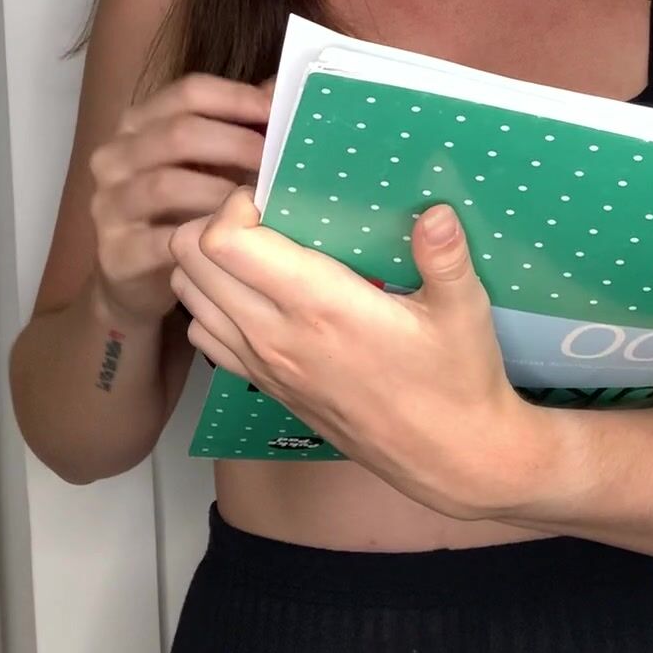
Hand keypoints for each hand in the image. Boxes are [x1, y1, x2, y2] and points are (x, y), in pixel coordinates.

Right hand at [87, 71, 274, 323]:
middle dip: (237, 144)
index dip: (238, 98)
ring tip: (261, 202)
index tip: (280, 112)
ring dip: (222, 193)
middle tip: (281, 162)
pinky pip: (161, 242)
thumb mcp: (211, 163)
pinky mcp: (115, 253)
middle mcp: (115, 157)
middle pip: (178, 133)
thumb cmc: (182, 211)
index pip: (188, 92)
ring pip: (167, 185)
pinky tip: (236, 243)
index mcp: (139, 123)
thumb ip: (241, 126)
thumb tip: (284, 90)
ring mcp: (109, 205)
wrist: (133, 279)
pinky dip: (202, 239)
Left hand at [168, 190, 533, 517]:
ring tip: (256, 245)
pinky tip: (256, 291)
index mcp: (318, 306)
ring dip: (207, 260)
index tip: (274, 195)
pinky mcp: (265, 385)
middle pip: (191, 260)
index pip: (224, 242)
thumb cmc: (456, 381)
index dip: (236, 204)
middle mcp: (276, 335)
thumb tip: (435, 209)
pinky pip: (204, 333)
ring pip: (188, 295)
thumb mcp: (463, 312)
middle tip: (262, 212)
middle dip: (213, 220)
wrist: (448, 457)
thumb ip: (446, 256)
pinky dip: (211, 302)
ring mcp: (263, 364)